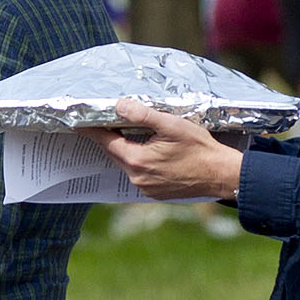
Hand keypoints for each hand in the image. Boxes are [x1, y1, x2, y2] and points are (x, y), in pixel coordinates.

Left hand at [101, 106, 244, 202]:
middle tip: (101, 122)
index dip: (92, 130)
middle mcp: (136, 177)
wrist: (221, 175)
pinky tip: (145, 150)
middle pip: (114, 153)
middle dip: (108, 138)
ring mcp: (145, 188)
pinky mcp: (154, 193)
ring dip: (123, 149)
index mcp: (137, 160)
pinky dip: (136, 161)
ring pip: (125, 163)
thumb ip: (143, 115)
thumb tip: (120, 106)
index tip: (79, 122)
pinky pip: (137, 174)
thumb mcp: (171, 125)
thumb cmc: (200, 149)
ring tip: (124, 133)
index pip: (106, 141)